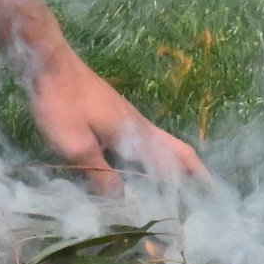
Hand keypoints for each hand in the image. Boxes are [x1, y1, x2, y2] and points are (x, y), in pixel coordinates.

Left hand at [25, 46, 209, 189]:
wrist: (47, 62)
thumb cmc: (63, 103)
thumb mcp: (77, 146)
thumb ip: (100, 174)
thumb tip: (121, 201)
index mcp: (136, 132)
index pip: (177, 155)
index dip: (197, 176)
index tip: (215, 197)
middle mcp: (137, 124)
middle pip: (172, 150)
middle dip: (189, 173)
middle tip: (199, 199)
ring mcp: (123, 118)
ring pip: (154, 147)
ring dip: (167, 168)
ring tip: (171, 194)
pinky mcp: (108, 116)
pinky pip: (137, 144)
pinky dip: (146, 161)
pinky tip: (132, 173)